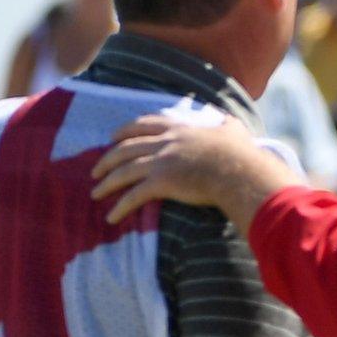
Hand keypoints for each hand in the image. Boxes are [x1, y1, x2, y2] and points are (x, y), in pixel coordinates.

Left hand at [91, 115, 297, 230]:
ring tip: (95, 193)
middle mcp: (164, 142)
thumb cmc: (241, 154)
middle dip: (107, 159)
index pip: (142, 125)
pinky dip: (120, 207)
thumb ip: (226, 123)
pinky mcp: (162, 183)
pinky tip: (111, 217)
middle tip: (96, 170)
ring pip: (123, 171)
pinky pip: (134, 196)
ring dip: (106, 183)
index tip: (112, 137)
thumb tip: (228, 120)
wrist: (240, 172)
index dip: (124, 130)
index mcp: (177, 129)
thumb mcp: (233, 130)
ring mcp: (161, 162)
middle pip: (125, 148)